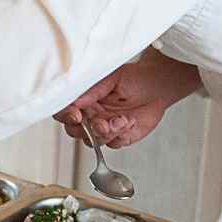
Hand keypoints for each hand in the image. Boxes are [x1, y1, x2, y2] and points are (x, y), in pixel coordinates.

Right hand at [53, 50, 201, 148]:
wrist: (158, 87)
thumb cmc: (134, 77)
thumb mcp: (112, 77)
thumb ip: (94, 89)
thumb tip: (76, 100)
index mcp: (83, 98)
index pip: (63, 110)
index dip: (66, 115)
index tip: (77, 115)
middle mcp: (89, 114)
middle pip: (74, 131)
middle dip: (88, 130)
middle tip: (102, 123)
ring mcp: (102, 127)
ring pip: (93, 141)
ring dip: (107, 133)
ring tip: (122, 119)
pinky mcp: (117, 137)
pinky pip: (113, 144)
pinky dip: (121, 136)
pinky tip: (129, 122)